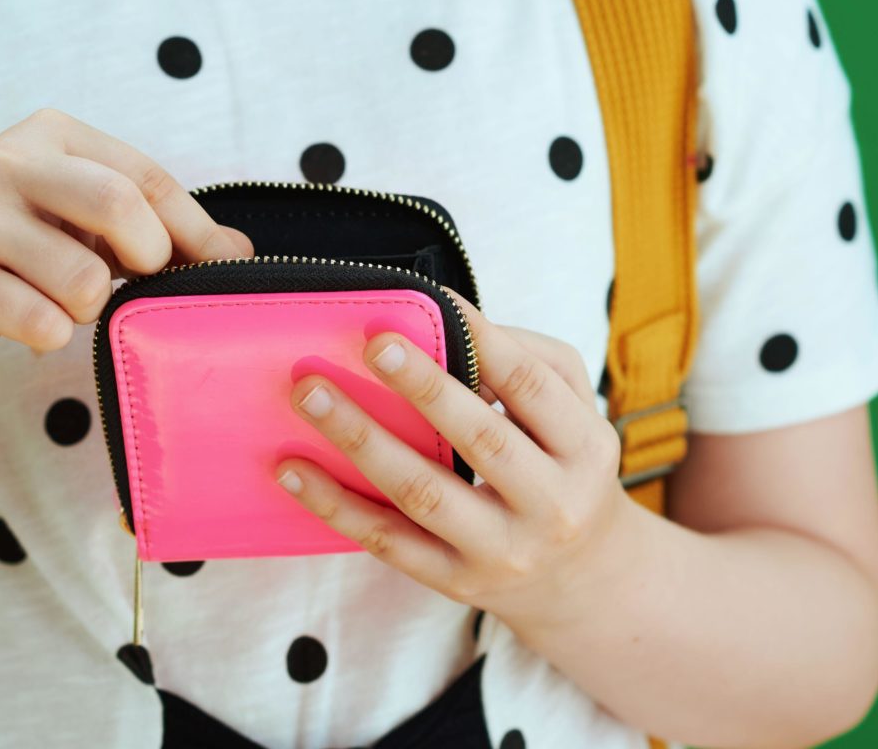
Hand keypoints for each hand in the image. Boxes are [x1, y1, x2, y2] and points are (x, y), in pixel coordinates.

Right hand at [0, 107, 252, 371]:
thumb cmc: (14, 253)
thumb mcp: (81, 224)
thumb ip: (156, 229)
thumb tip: (240, 254)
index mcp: (49, 135)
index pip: (145, 177)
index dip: (191, 231)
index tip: (220, 267)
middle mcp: (6, 162)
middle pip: (119, 205)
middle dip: (147, 258)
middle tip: (134, 282)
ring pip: (80, 278)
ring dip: (89, 308)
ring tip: (64, 303)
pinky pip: (37, 320)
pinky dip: (50, 335)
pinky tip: (29, 324)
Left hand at [274, 287, 631, 625]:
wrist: (583, 579)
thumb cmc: (565, 469)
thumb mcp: (576, 415)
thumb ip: (530, 364)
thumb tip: (453, 323)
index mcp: (584, 448)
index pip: (532, 387)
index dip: (484, 341)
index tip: (431, 297)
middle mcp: (550, 504)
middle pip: (481, 439)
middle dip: (423, 388)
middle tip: (370, 343)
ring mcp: (500, 550)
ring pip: (422, 493)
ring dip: (361, 440)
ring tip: (310, 395)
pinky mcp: (454, 580)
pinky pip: (388, 542)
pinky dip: (335, 504)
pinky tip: (293, 469)